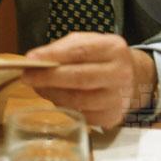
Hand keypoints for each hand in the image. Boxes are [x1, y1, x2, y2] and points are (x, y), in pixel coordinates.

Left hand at [22, 32, 156, 127]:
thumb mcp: (88, 42)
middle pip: (78, 78)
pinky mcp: (112, 118)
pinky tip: (54, 97)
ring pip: (77, 100)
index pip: (80, 51)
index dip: (53, 55)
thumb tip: (35, 60)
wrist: (134, 78)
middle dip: (48, 78)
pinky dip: (62, 106)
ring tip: (37, 87)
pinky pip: (80, 114)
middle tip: (27, 77)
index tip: (30, 58)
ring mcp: (117, 98)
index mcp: (113, 48)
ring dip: (52, 94)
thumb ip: (63, 48)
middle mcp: (120, 73)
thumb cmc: (102, 57)